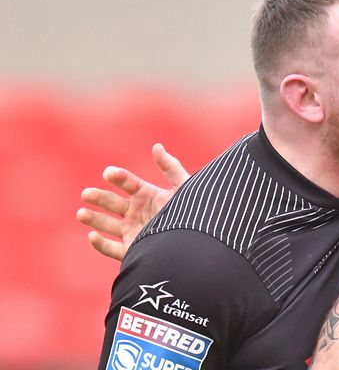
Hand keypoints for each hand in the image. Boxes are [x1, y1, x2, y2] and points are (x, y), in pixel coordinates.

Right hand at [76, 143, 189, 260]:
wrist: (199, 241)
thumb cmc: (194, 212)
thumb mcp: (184, 187)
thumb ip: (171, 167)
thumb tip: (156, 146)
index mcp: (148, 195)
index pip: (128, 183)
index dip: (118, 177)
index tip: (109, 173)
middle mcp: (138, 212)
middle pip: (112, 203)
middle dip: (98, 197)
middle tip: (86, 193)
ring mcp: (134, 231)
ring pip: (108, 225)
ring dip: (94, 219)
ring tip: (81, 213)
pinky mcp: (133, 250)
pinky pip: (113, 249)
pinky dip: (101, 244)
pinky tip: (92, 236)